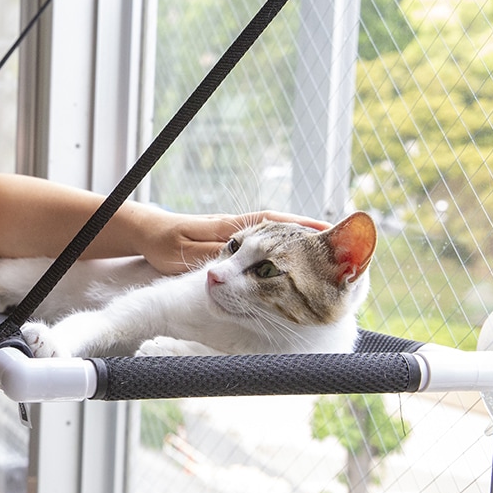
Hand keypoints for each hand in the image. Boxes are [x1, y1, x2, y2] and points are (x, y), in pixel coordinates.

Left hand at [139, 210, 328, 274]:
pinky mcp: (233, 247)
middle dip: (312, 236)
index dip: (303, 227)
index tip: (330, 230)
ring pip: (277, 239)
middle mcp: (240, 229)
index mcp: (233, 227)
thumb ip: (212, 261)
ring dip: (300, 245)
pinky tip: (295, 266)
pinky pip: (265, 249)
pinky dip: (282, 253)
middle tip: (343, 248)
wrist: (149, 234)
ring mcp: (238, 237)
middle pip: (284, 229)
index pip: (276, 223)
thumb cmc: (167, 243)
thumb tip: (236, 269)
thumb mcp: (189, 254)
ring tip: (329, 260)